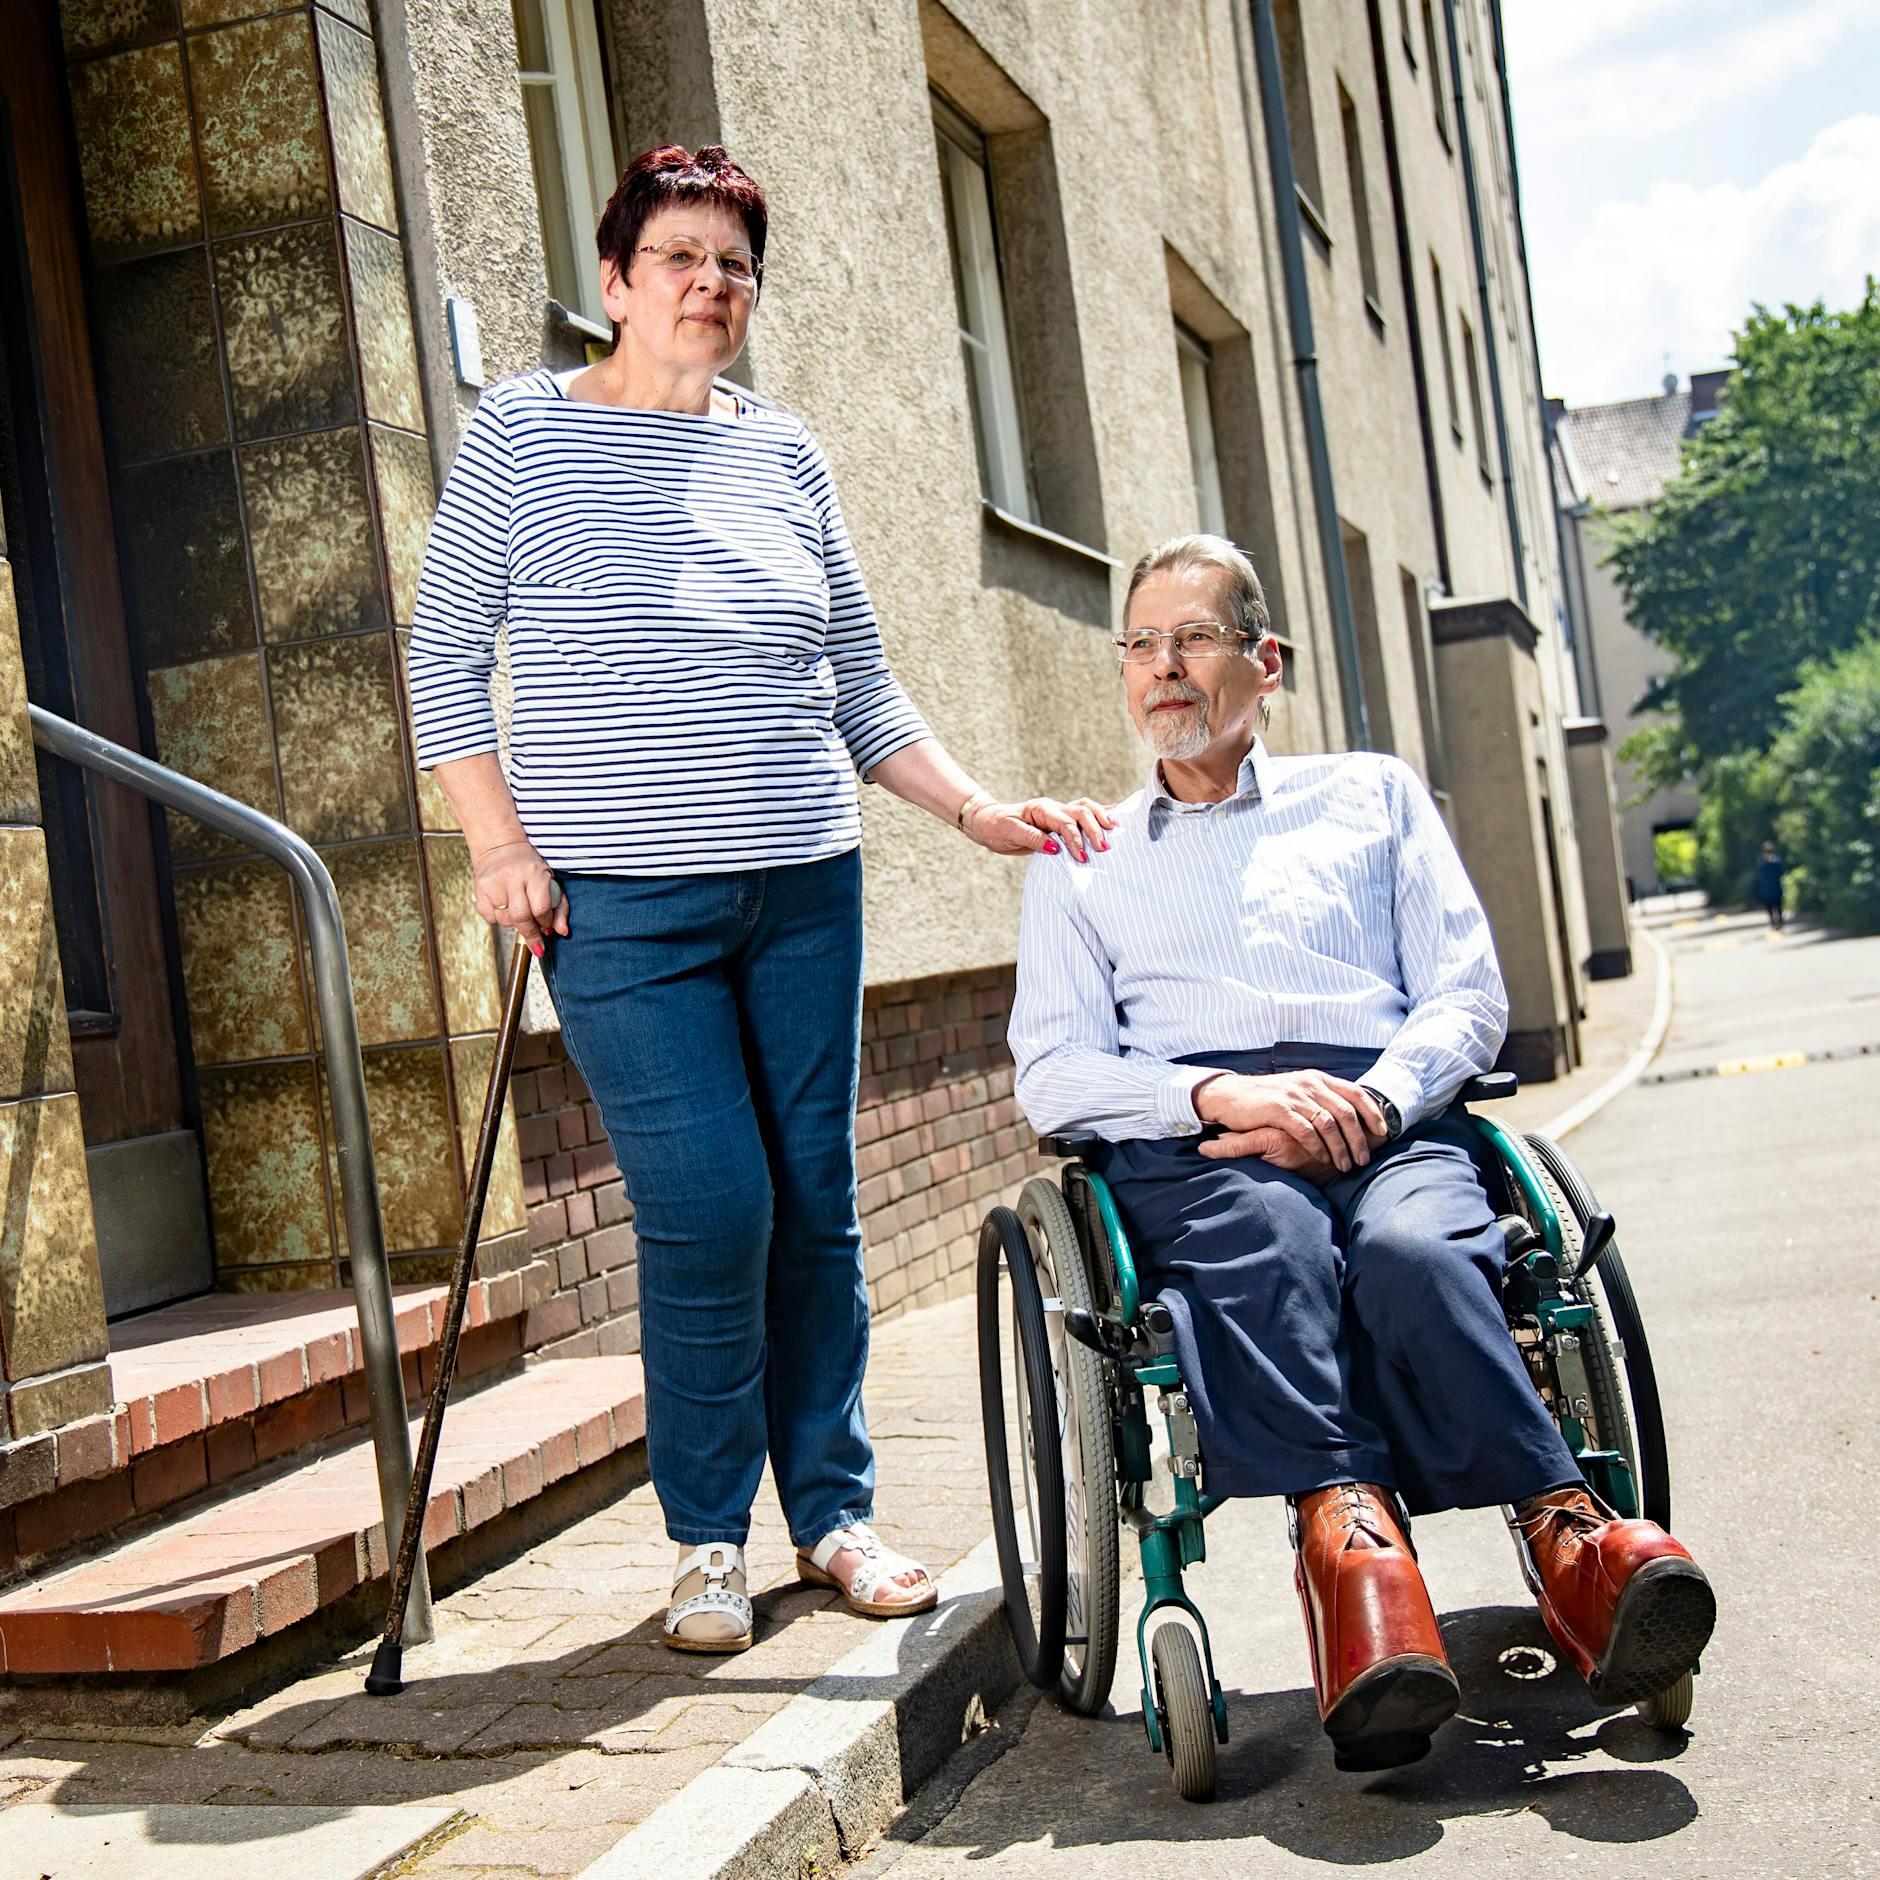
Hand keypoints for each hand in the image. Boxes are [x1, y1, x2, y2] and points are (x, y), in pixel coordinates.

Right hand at [472, 839, 568, 956]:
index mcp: (534, 873)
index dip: (545, 923)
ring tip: (519, 913)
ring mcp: (493, 883)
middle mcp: (512, 876)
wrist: (500, 848)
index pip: (541, 908)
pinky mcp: (479, 889)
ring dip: (515, 924)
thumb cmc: (529, 868)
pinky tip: (504, 907)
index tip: (546, 928)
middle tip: (536, 942)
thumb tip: (562, 932)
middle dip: (530, 934)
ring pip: (505, 920)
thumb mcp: (550, 882)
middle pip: (521, 917)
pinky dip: (499, 919)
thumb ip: (560, 908)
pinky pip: (490, 918)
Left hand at [964, 794, 1116, 861]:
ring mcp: (1057, 811)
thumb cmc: (996, 827)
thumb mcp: (1010, 834)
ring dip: (1100, 818)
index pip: (1066, 823)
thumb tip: (1055, 848)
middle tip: (1104, 849)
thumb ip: (1034, 839)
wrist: (987, 822)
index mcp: (1041, 810)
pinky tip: (1114, 813)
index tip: (1082, 857)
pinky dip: (1098, 812)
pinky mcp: (1058, 819)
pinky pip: (1081, 812)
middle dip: (1094, 830)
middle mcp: (1052, 808)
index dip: (1076, 840)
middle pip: (1081, 813)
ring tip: (1114, 830)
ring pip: (1085, 808)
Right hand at [1193, 1071, 1387, 1177]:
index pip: (1355, 1093)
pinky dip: (1318, 1147)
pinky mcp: (1278, 1109)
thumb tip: (1350, 1117)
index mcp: (1317, 1078)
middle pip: (1346, 1112)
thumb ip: (1321, 1099)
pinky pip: (1306, 1131)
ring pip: (1329, 1124)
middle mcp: (1309, 1084)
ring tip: (1345, 1166)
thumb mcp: (1297, 1091)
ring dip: (1341, 1148)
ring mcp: (1294, 1095)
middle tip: (1364, 1159)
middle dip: (1359, 1139)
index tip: (1383, 1133)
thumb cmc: (1266, 1099)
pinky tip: (1323, 1160)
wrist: (1229, 1096)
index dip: (1373, 1113)